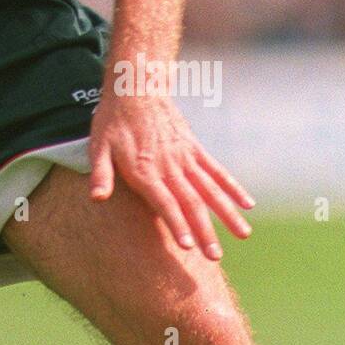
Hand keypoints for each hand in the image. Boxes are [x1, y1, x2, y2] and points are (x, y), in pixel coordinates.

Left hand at [88, 93, 254, 258]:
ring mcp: (185, 157)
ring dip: (226, 213)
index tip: (188, 246)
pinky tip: (248, 204)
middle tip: (215, 256)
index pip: (163, 202)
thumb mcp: (97, 146)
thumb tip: (96, 199)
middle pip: (190, 202)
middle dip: (204, 230)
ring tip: (243, 235)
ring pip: (209, 189)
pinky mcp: (194, 148)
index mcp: (144, 170)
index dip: (176, 224)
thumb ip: (101, 174)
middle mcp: (168, 166)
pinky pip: (217, 170)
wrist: (135, 88)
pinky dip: (233, 187)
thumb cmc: (112, 121)